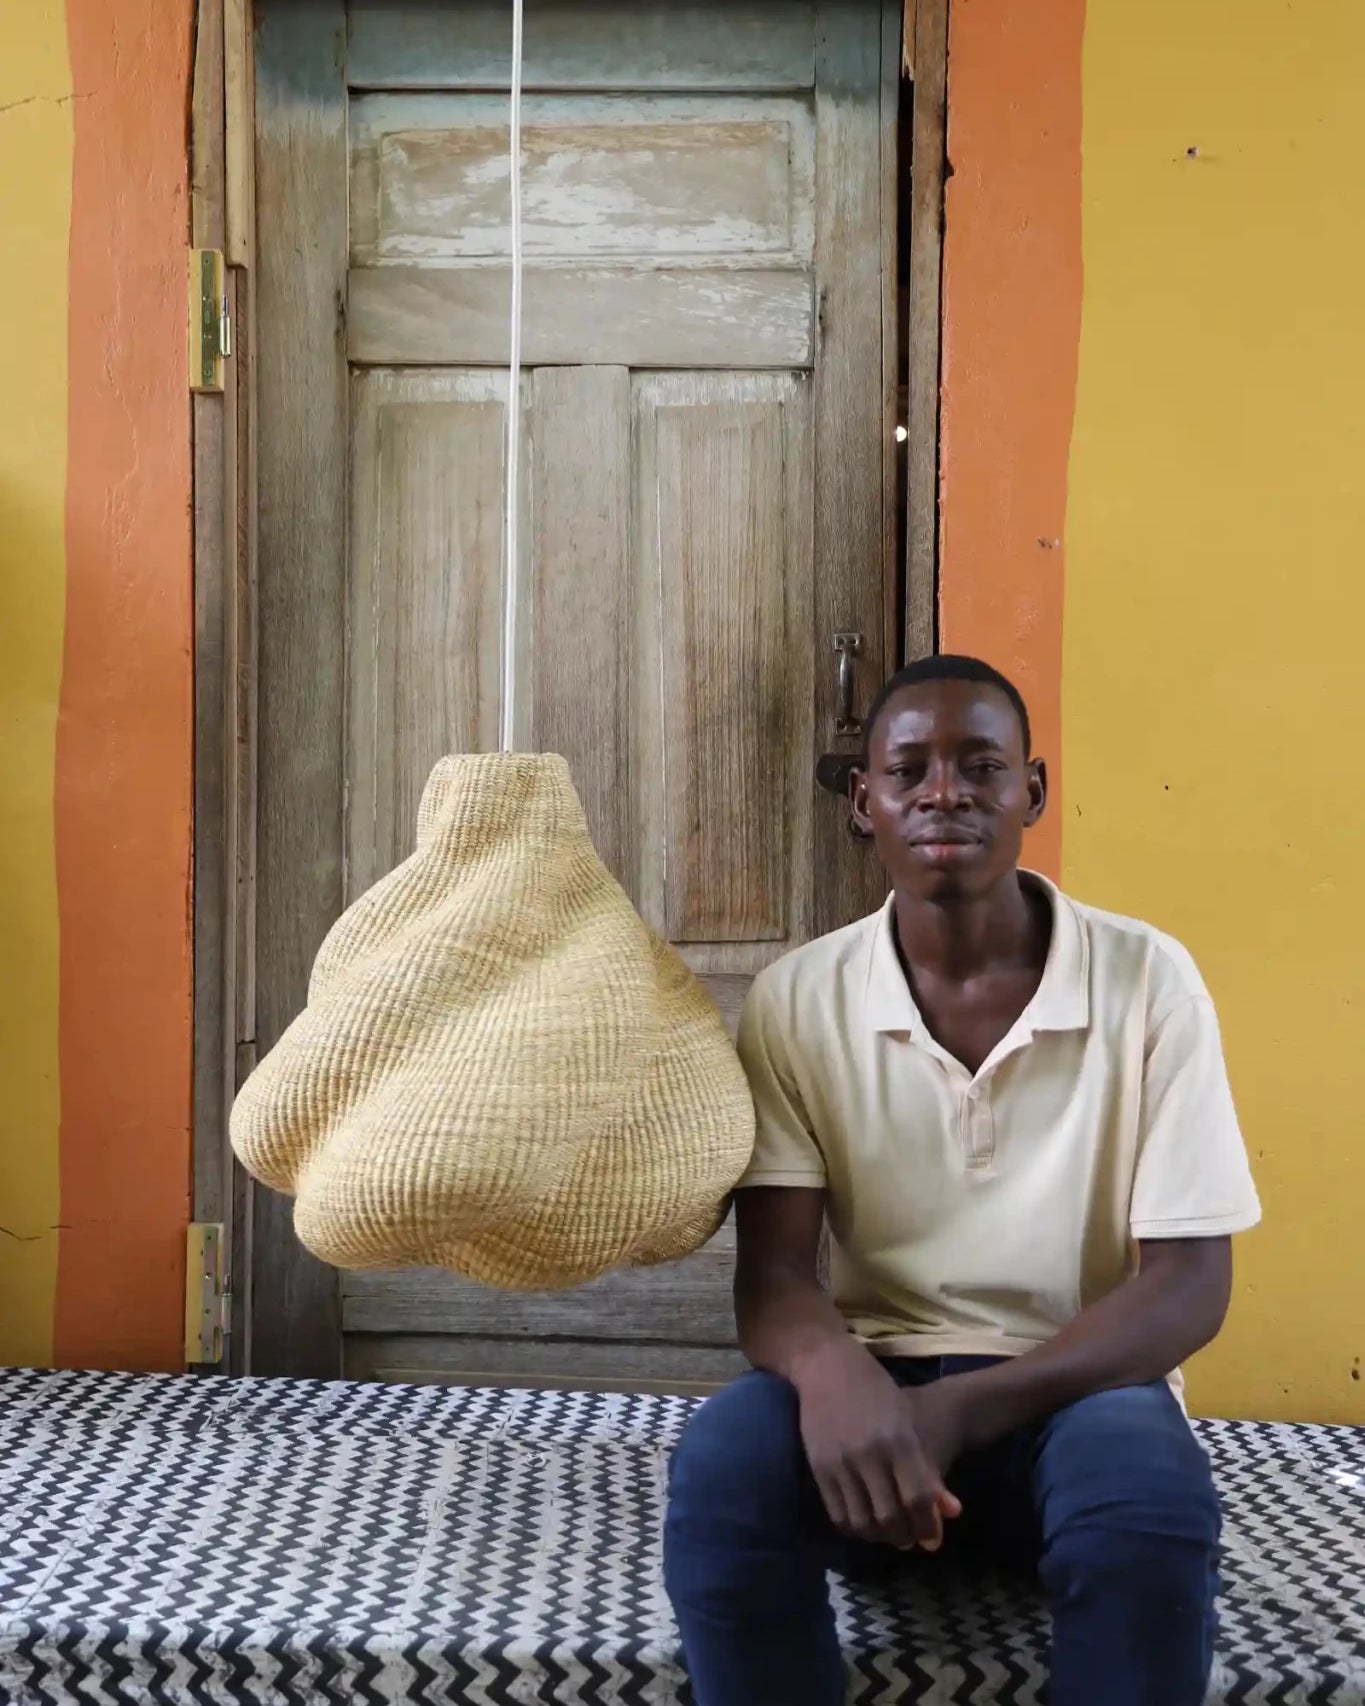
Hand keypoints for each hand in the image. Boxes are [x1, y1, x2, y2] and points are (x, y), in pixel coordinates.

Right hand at [793, 1342, 962, 1551]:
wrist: (827, 1365)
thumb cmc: (876, 1390)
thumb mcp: (907, 1423)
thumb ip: (929, 1469)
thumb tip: (953, 1512)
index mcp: (898, 1439)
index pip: (918, 1498)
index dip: (928, 1526)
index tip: (933, 1540)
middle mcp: (869, 1454)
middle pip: (890, 1516)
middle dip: (905, 1537)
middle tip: (910, 1539)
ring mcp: (841, 1462)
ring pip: (863, 1522)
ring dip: (879, 1537)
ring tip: (887, 1533)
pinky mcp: (818, 1468)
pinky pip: (838, 1515)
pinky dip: (854, 1528)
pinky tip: (864, 1522)